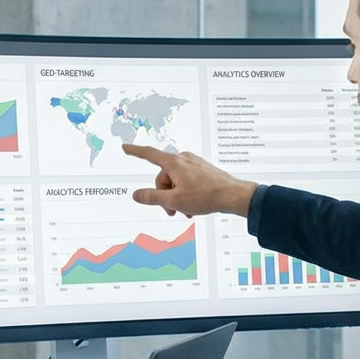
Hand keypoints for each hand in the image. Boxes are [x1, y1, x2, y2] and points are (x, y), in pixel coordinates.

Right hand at [123, 144, 256, 217]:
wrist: (233, 195)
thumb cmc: (206, 196)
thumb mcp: (174, 200)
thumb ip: (152, 198)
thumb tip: (136, 195)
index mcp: (174, 163)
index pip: (149, 154)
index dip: (135, 152)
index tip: (125, 147)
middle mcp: (183, 159)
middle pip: (163, 177)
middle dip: (165, 195)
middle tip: (172, 211)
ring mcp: (194, 164)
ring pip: (176, 181)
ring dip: (176, 197)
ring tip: (185, 211)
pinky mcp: (202, 170)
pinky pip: (187, 181)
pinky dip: (186, 194)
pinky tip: (193, 207)